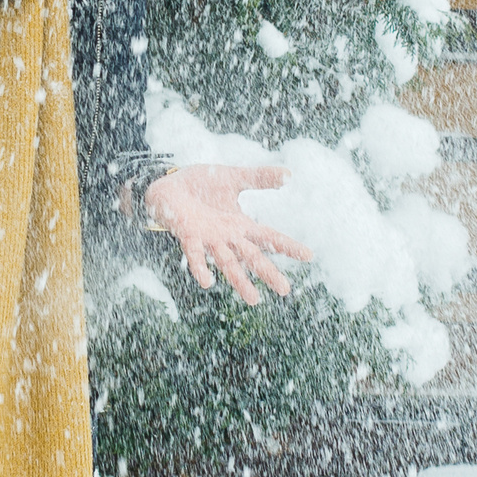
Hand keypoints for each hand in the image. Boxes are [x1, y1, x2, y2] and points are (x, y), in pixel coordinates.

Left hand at [143, 164, 314, 305]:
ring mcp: (207, 239)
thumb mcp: (234, 177)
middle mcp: (226, 236)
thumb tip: (289, 175)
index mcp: (239, 224)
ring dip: (240, 281)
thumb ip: (260, 178)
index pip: (268, 236)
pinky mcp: (188, 235)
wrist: (167, 185)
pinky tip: (208, 282)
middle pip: (251, 257)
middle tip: (285, 290)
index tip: (309, 256)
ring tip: (255, 300)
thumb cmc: (200, 185)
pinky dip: (200, 267)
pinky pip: (194, 254)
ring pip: (227, 263)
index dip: (287, 245)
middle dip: (268, 272)